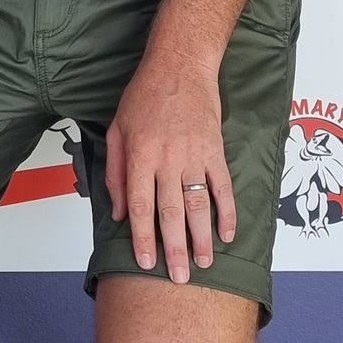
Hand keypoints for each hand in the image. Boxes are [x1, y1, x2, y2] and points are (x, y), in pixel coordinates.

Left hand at [105, 53, 236, 284]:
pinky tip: (227, 233)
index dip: (142, 238)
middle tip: (179, 278)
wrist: (180, 65)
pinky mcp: (215, 149)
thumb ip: (115, 173)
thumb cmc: (144, 95)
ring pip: (198, 203)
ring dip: (202, 236)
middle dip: (175, 249)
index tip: (145, 263)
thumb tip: (120, 212)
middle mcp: (167, 158)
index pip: (141, 206)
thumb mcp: (117, 129)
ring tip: (204, 263)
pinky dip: (227, 210)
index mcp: (139, 154)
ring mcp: (194, 154)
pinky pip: (223, 185)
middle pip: (170, 212)